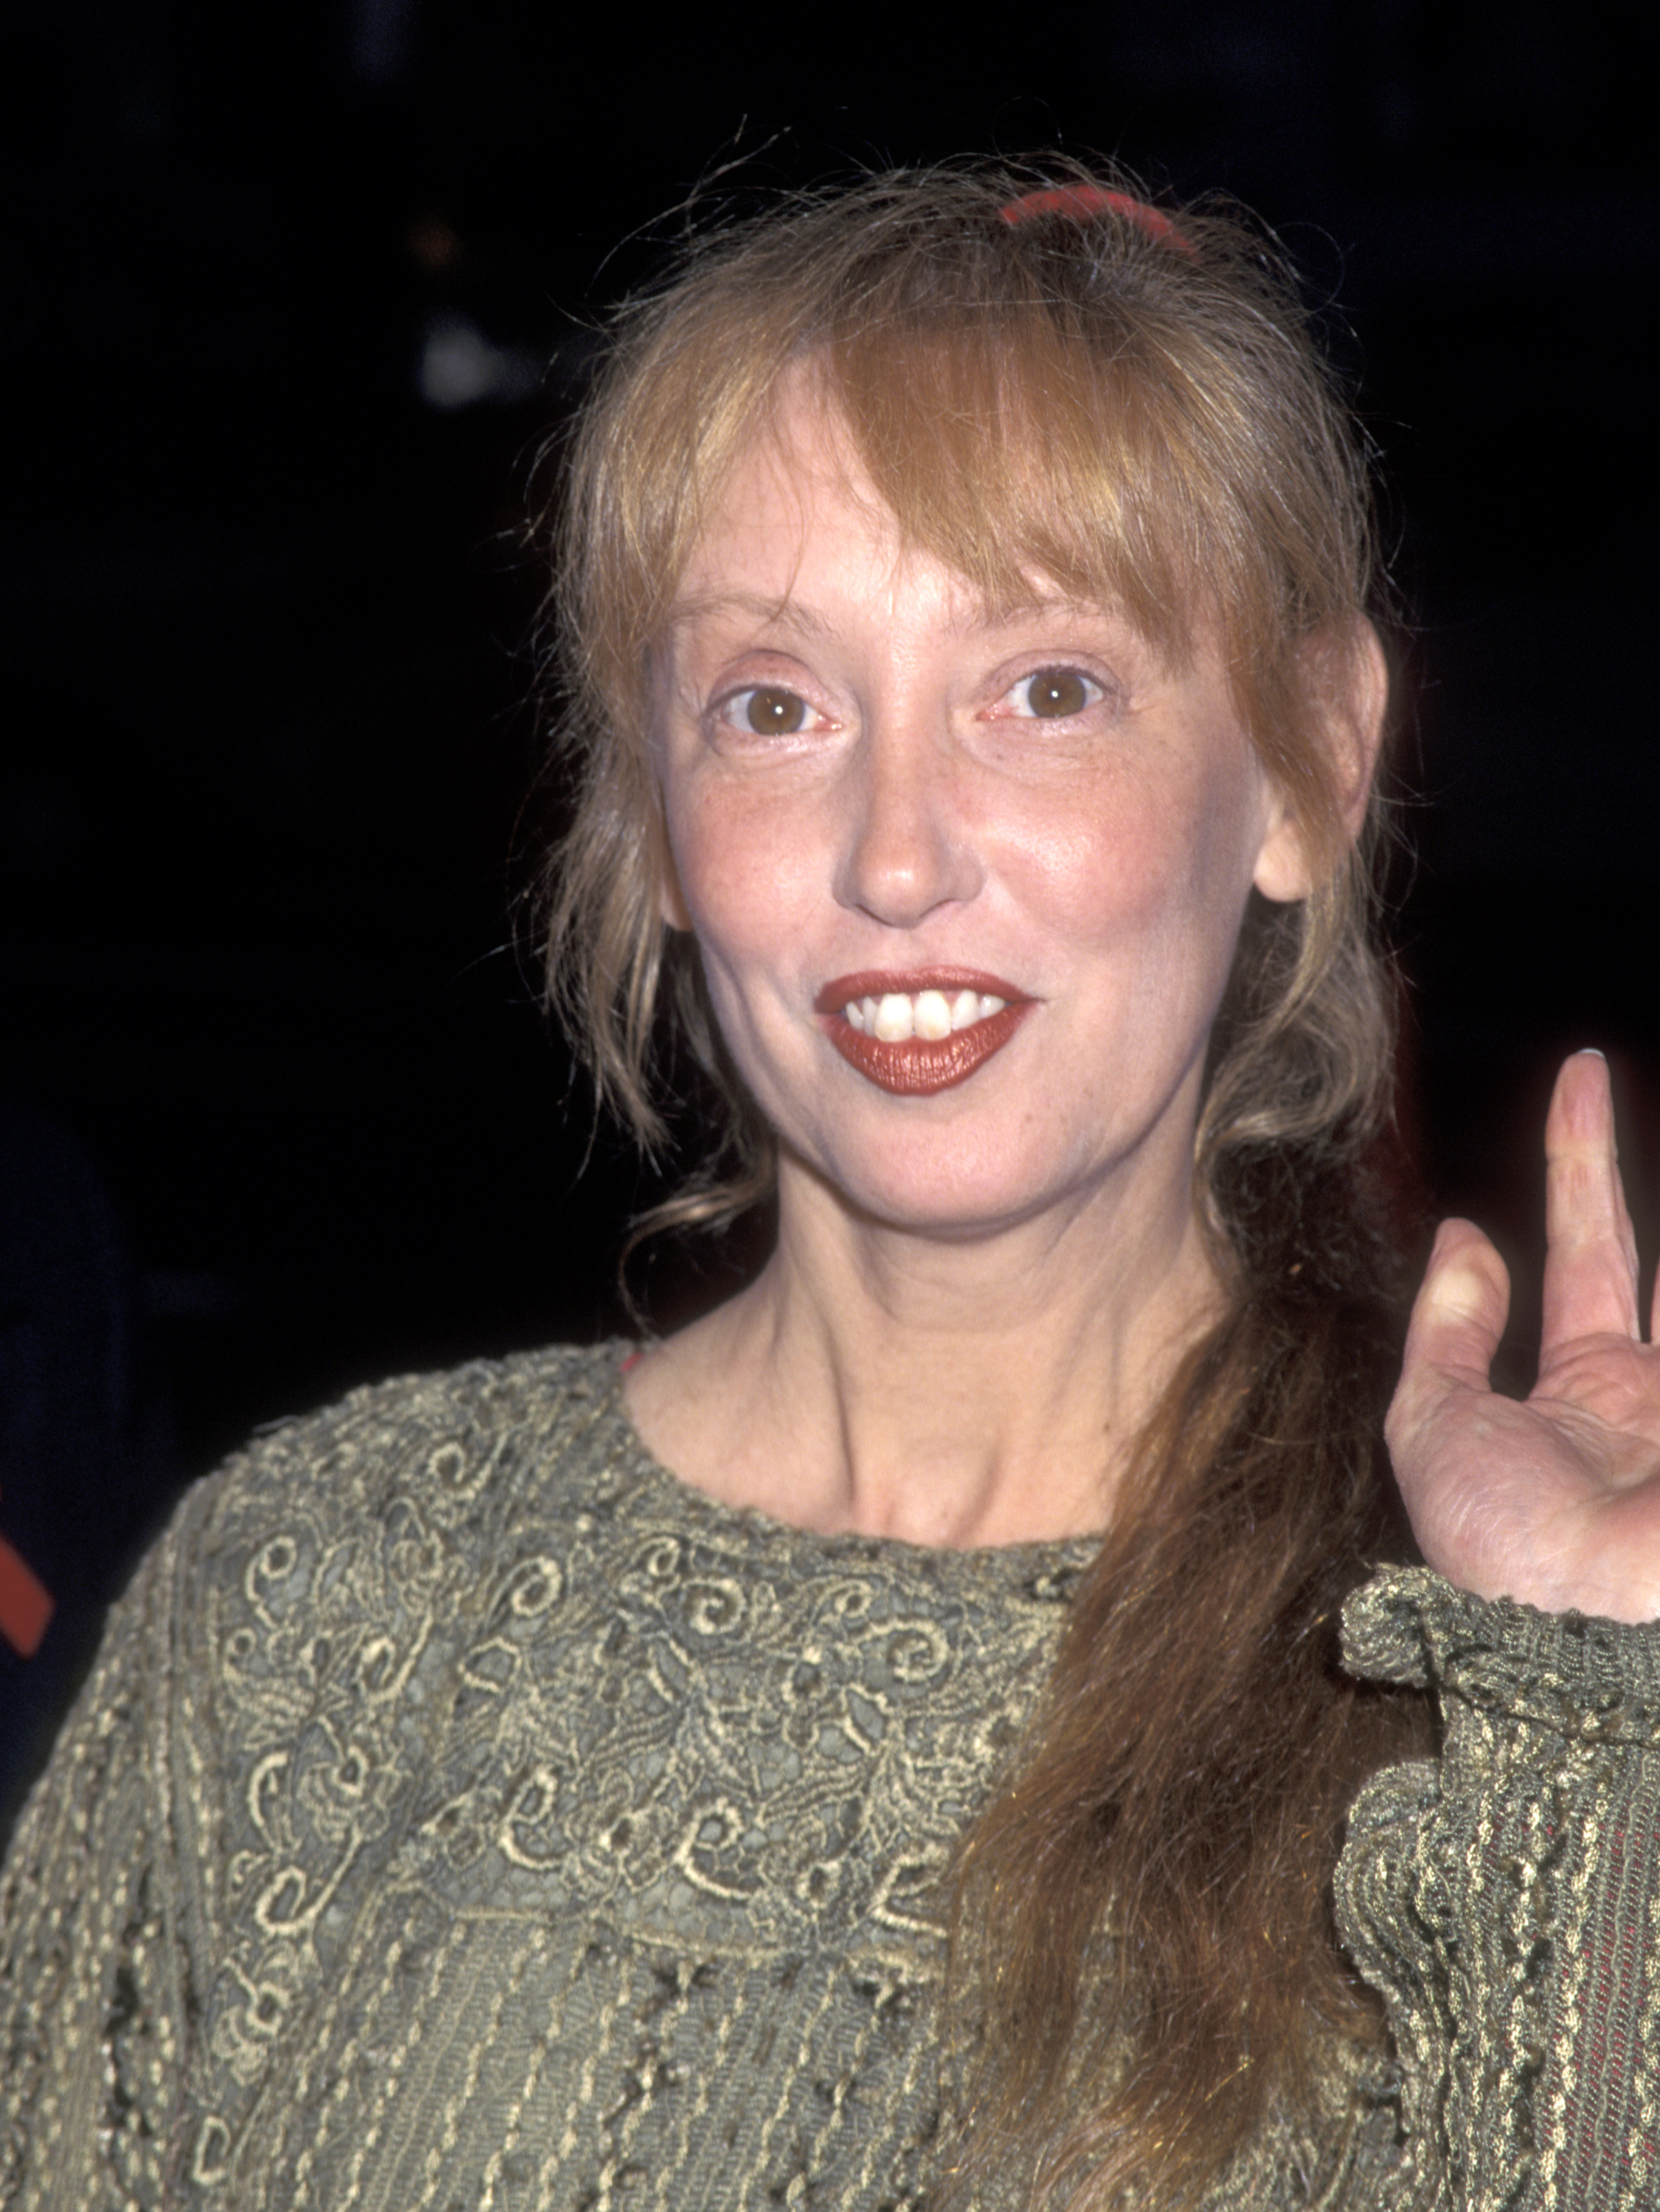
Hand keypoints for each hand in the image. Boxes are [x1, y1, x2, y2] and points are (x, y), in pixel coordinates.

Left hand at [1386, 1050, 1659, 1622]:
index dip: (1581, 1159)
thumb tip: (1465, 1236)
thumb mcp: (1435, 1426)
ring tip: (1629, 1101)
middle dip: (1646, 1161)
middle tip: (1600, 1071)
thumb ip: (1450, 1328)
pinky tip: (1632, 1267)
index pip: (1592, 1245)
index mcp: (1588, 1389)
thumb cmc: (1503, 1546)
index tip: (1581, 1074)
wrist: (1577, 1641)